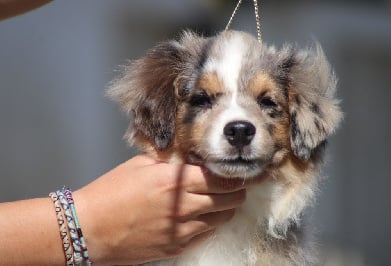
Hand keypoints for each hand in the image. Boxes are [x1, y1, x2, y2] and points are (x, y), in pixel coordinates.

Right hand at [74, 154, 260, 264]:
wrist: (90, 228)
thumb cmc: (111, 191)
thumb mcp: (141, 164)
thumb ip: (172, 160)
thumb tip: (195, 158)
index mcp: (174, 180)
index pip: (222, 177)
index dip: (242, 174)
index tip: (256, 172)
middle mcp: (183, 206)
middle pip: (230, 198)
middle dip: (238, 190)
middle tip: (237, 184)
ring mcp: (182, 230)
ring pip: (223, 218)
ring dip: (226, 207)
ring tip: (218, 199)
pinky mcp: (177, 247)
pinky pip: (207, 234)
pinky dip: (211, 223)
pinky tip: (201, 215)